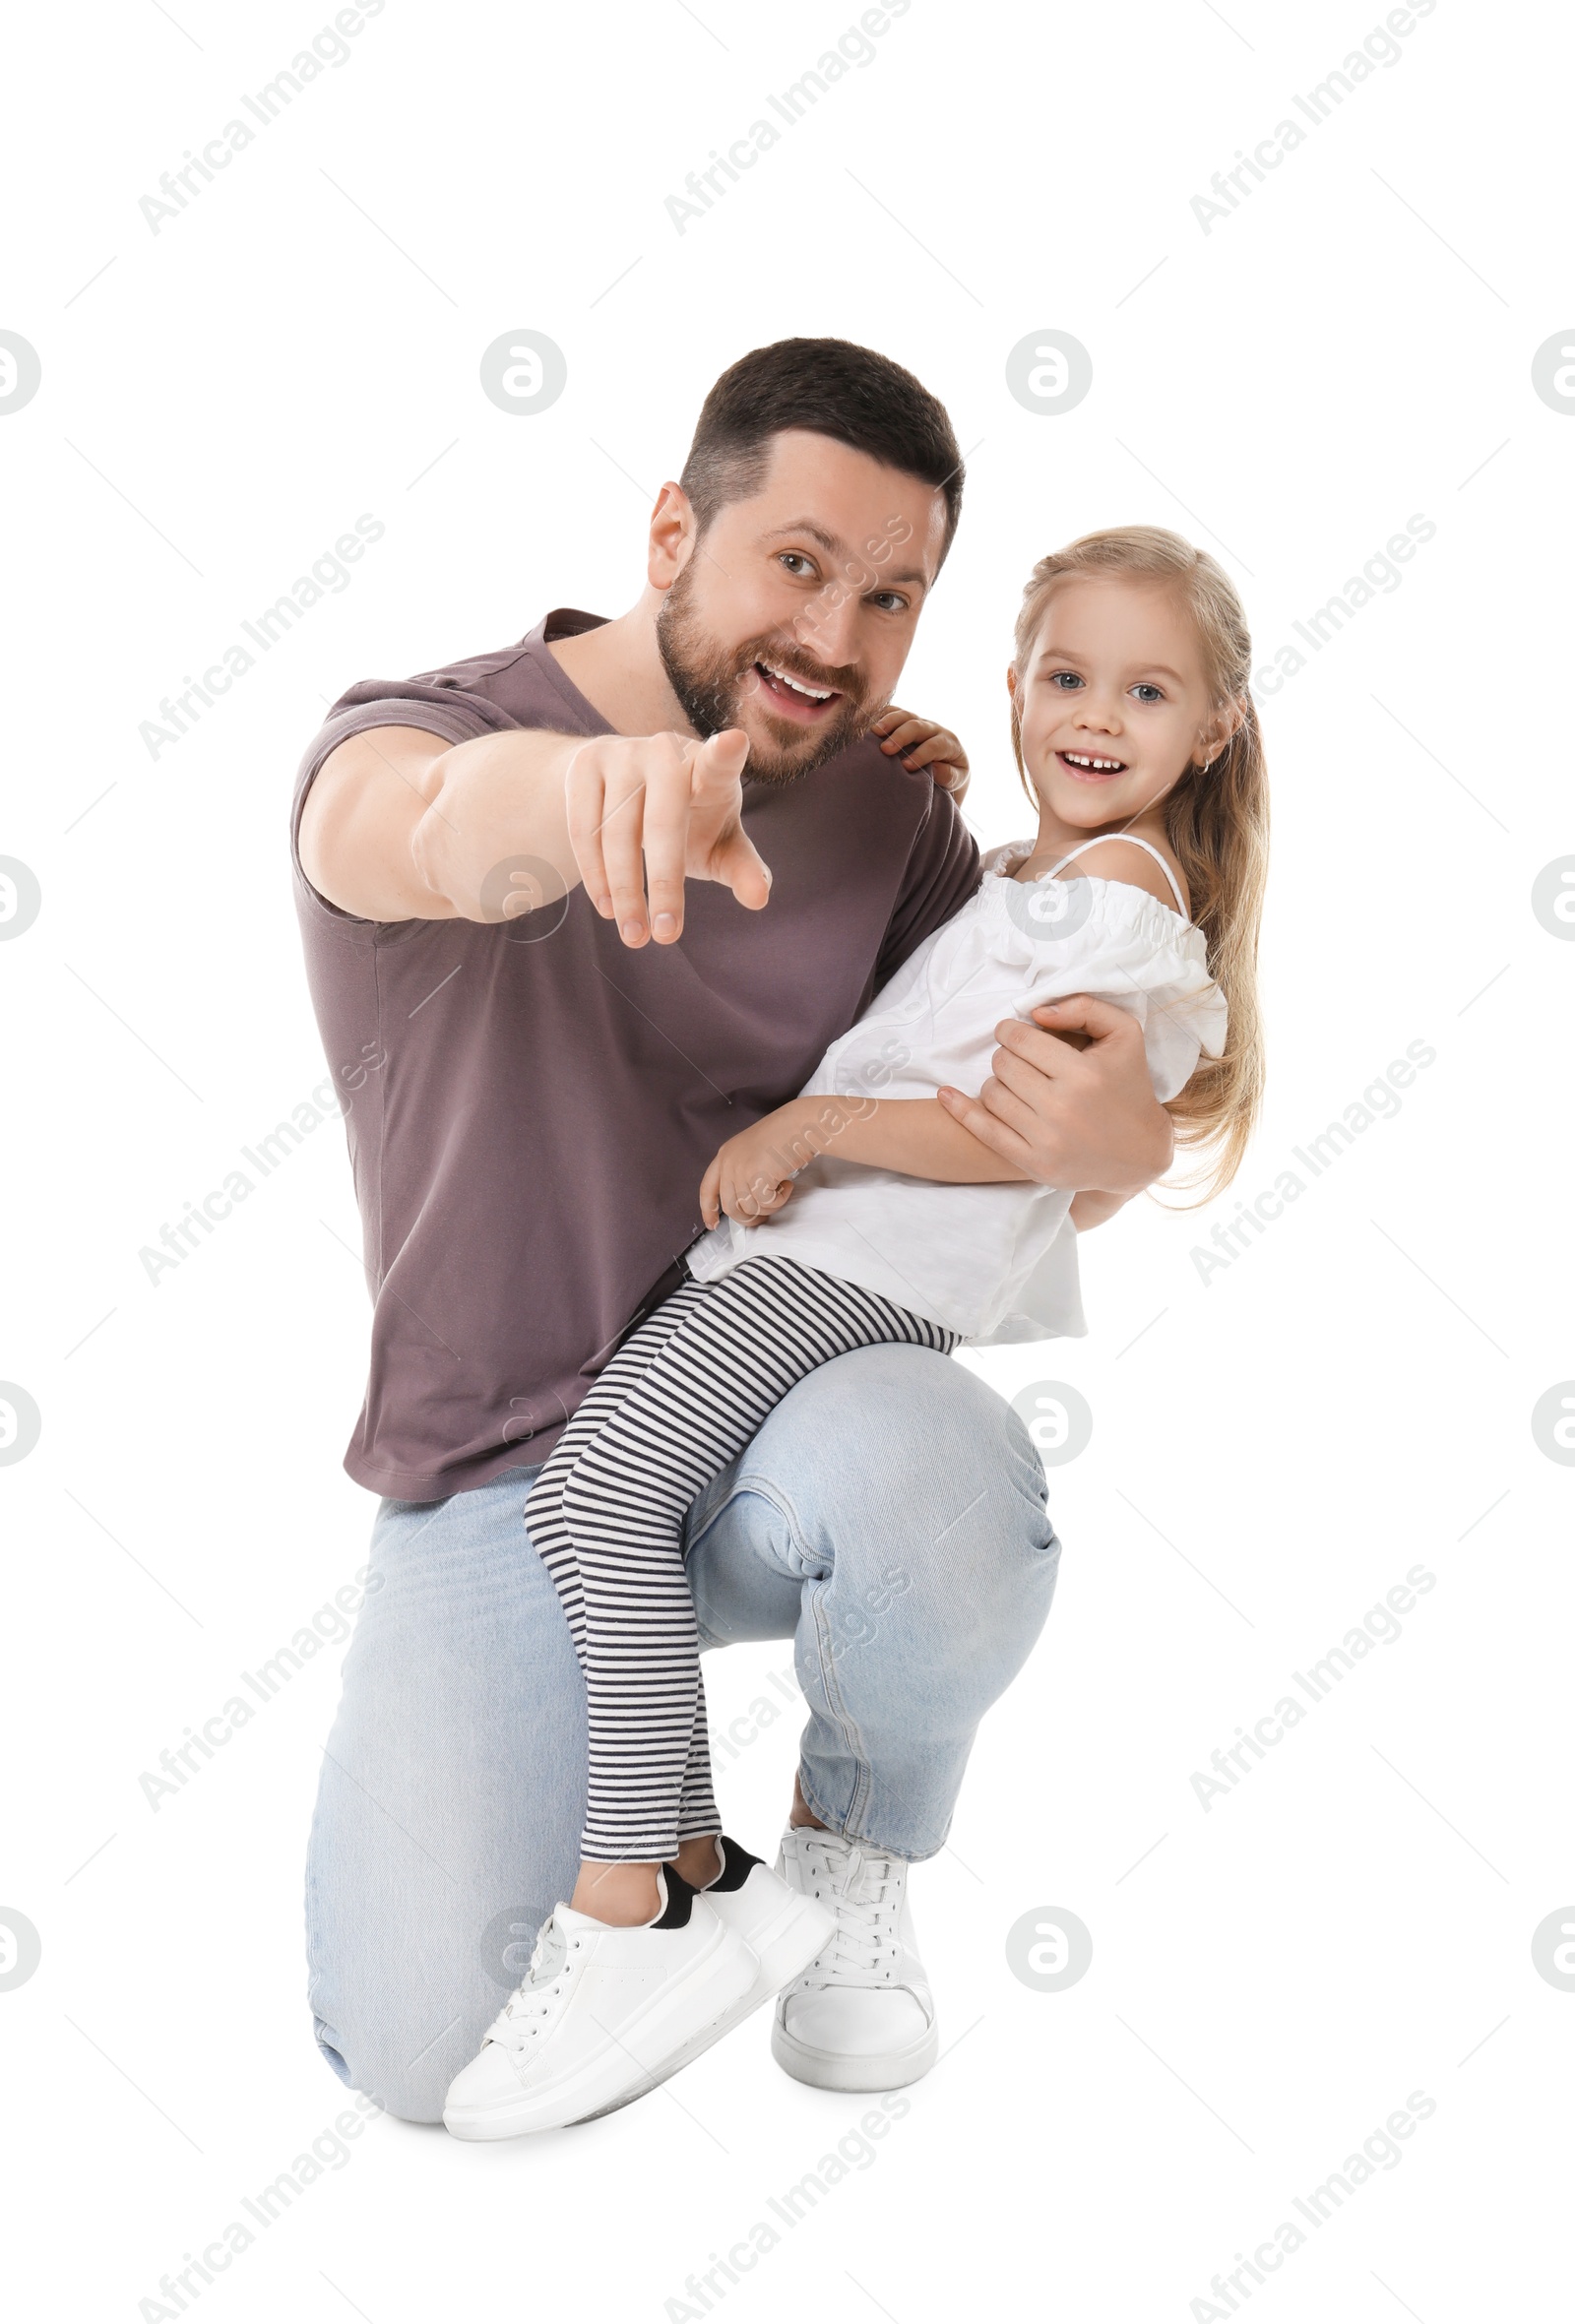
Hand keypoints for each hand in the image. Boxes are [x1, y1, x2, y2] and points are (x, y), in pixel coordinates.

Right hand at [566, 727, 769, 946]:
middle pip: (662, 822)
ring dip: (625, 891)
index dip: (725, 754)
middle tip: (665, 937)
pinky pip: (584, 829)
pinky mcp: (586, 765)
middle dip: (664, 884)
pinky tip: (608, 907)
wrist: (621, 780)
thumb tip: (759, 899)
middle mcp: (665, 752)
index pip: (719, 762)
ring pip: (616, 832)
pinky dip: (594, 874)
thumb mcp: (719, 842)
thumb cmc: (688, 818)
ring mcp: (622, 754)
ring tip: (635, 935)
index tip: (735, 743)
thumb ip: (742, 868)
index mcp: (709, 768)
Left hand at [700, 1101, 818, 1227]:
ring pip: (749, 1208)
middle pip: (729, 1207)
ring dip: (769, 1206)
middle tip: (765, 1215)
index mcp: (724, 1155)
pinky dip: (779, 1200)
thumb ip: (742, 1171)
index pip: (707, 1189)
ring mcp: (741, 1169)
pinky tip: (787, 1185)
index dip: (708, 1210)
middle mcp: (728, 1162)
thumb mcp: (751, 1150)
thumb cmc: (783, 1135)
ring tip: (780, 1190)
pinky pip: (766, 1204)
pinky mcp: (757, 1176)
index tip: (712, 1225)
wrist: (799, 1123)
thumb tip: (745, 1203)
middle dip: (748, 1217)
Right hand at [871, 705, 969, 803]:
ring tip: (874, 732)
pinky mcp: (906, 721)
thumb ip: (949, 776)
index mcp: (949, 743)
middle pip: (917, 726)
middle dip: (901, 736)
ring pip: (905, 715)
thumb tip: (934, 768)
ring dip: (888, 722)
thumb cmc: (949, 779)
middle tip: (886, 749)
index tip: (906, 766)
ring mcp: (919, 723)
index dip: (921, 754)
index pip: (935, 745)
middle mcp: (934, 729)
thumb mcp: (956, 781)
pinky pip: (894, 712)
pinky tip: (870, 726)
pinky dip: (882, 716)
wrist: (947, 770)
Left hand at [936, 995, 1173, 1193]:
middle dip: (1005, 1055)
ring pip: (992, 1093)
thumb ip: (1085, 1008)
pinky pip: (984, 1131)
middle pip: (1003, 1065)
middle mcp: (1063, 1107)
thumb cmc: (1128, 1086)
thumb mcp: (1124, 1035)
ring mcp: (1046, 1139)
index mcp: (1083, 1074)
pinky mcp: (1034, 1163)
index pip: (1020, 1040)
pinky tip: (946, 1094)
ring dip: (996, 1081)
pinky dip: (961, 1109)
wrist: (1137, 1154)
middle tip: (1018, 1060)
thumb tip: (1036, 1011)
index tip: (1012, 1033)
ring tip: (1013, 1082)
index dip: (1010, 1031)